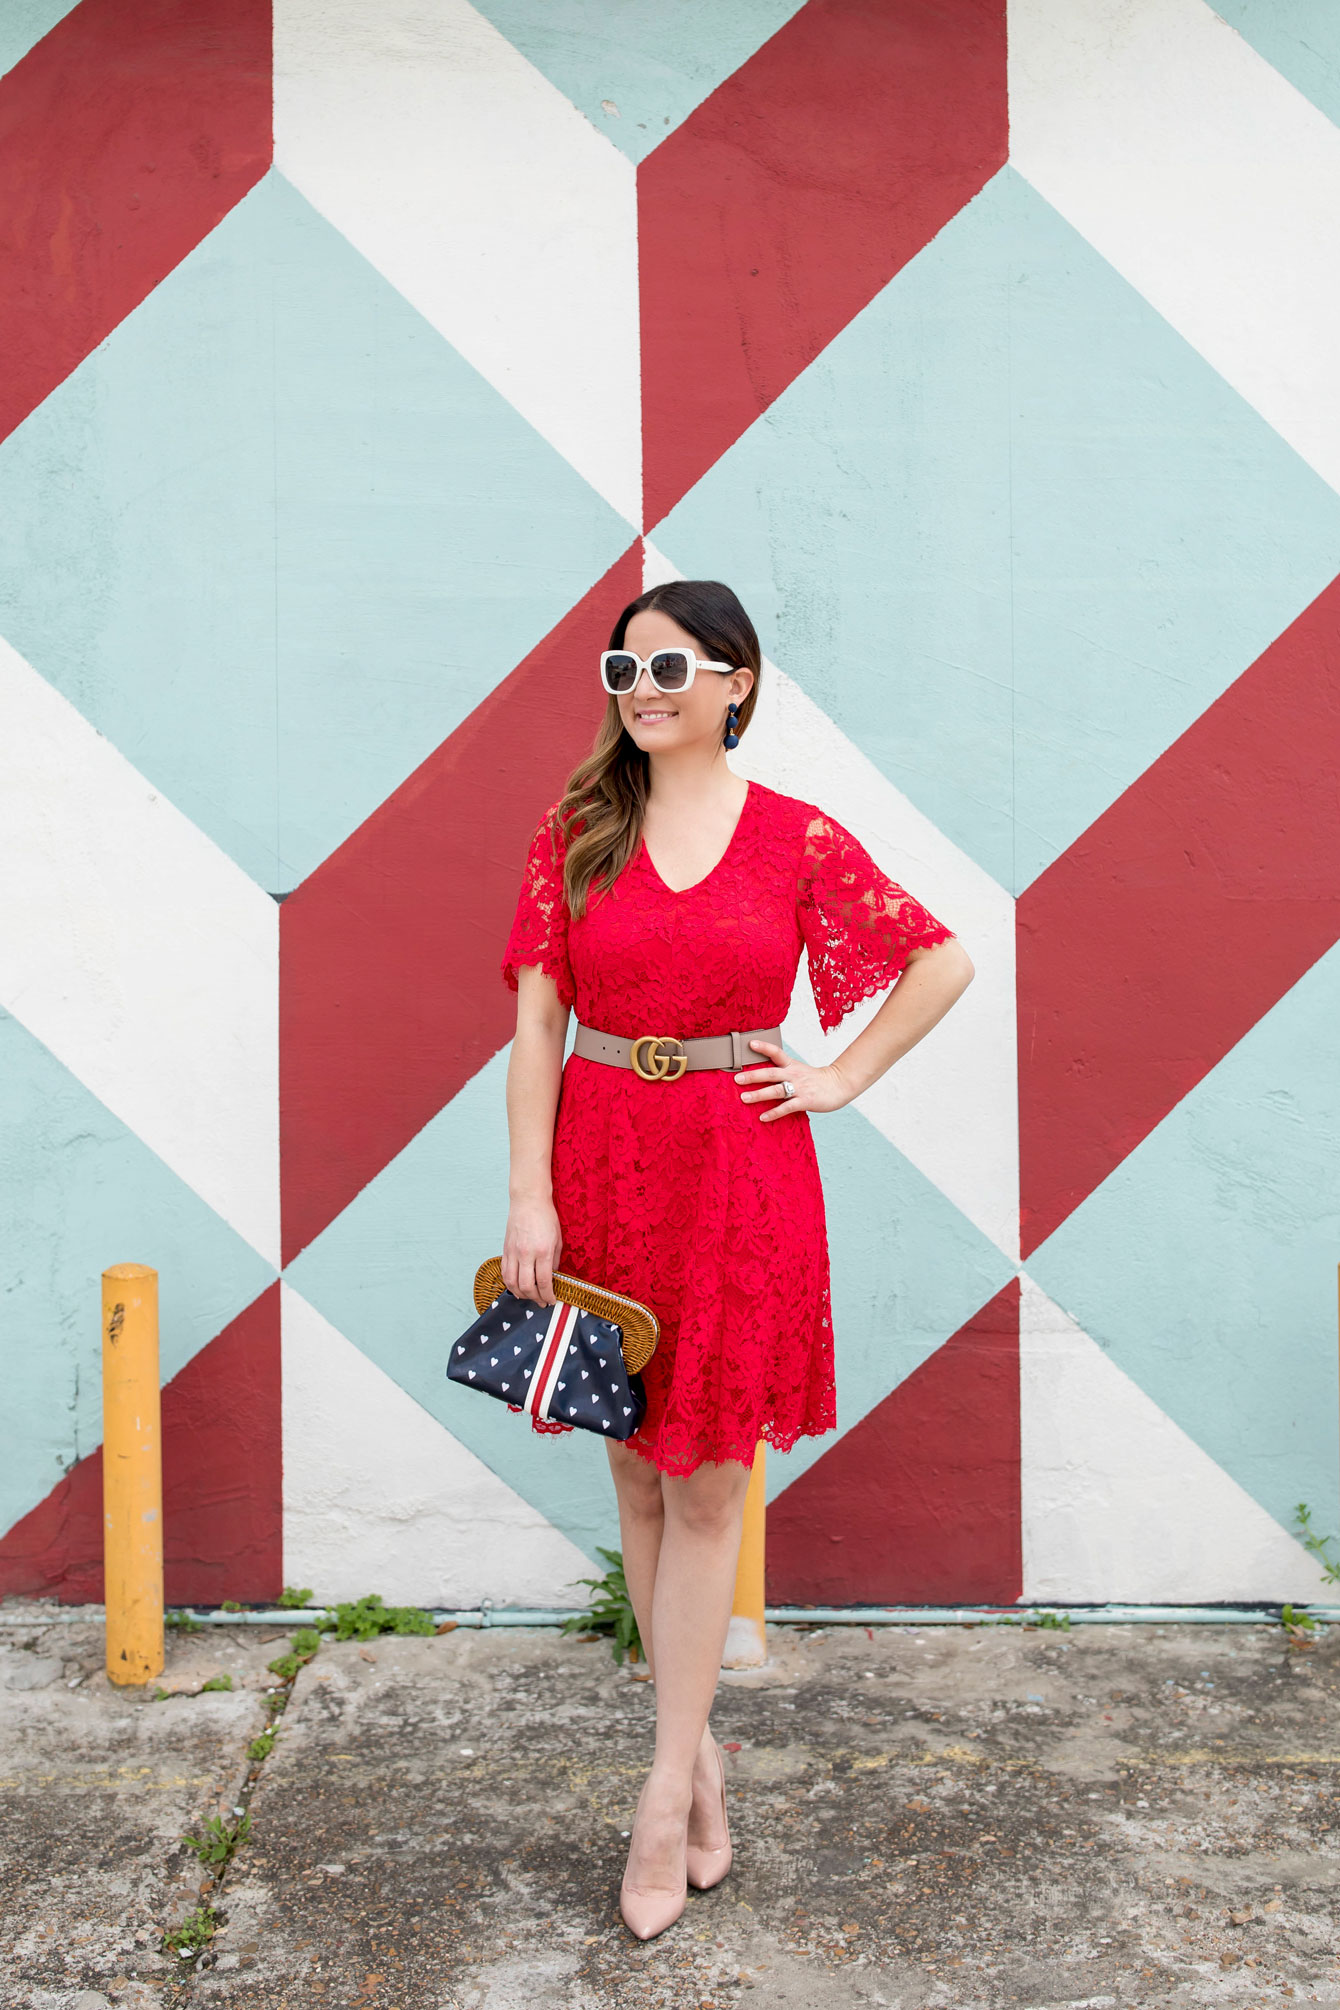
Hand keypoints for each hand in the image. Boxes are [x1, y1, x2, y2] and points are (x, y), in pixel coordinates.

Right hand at [502, 1196, 561, 1304]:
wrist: (528, 1200)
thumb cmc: (546, 1217)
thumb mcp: (558, 1240)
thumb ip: (554, 1261)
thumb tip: (552, 1278)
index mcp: (543, 1251)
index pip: (544, 1282)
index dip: (548, 1296)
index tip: (551, 1300)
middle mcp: (526, 1254)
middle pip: (527, 1286)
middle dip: (535, 1299)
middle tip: (542, 1302)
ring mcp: (513, 1252)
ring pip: (512, 1283)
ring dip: (521, 1294)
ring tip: (529, 1297)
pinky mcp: (505, 1250)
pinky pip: (505, 1273)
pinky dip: (510, 1284)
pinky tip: (517, 1287)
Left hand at [734, 1040, 851, 1122]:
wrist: (839, 1085)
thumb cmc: (816, 1079)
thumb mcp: (799, 1069)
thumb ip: (783, 1070)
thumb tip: (762, 1073)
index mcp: (792, 1065)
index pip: (776, 1053)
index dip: (763, 1047)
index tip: (750, 1043)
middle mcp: (794, 1075)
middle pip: (771, 1073)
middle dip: (752, 1076)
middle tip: (737, 1079)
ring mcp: (799, 1088)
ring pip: (776, 1091)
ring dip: (758, 1094)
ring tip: (744, 1098)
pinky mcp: (805, 1101)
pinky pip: (786, 1108)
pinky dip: (774, 1113)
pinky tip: (763, 1117)